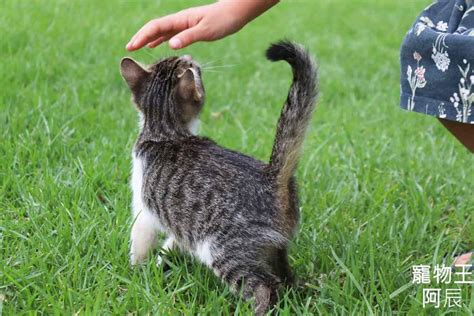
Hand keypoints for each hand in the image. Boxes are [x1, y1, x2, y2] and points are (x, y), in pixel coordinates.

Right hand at [126, 0, 277, 50]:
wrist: (236, 13)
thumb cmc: (223, 21)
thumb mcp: (206, 31)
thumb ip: (188, 37)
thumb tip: (170, 44)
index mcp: (181, 20)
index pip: (156, 27)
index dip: (142, 36)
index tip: (132, 46)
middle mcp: (180, 20)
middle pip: (155, 27)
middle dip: (140, 36)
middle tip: (129, 48)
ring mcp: (184, 24)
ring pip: (161, 30)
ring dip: (148, 38)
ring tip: (137, 47)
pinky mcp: (189, 28)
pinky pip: (170, 33)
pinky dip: (160, 39)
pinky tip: (156, 45)